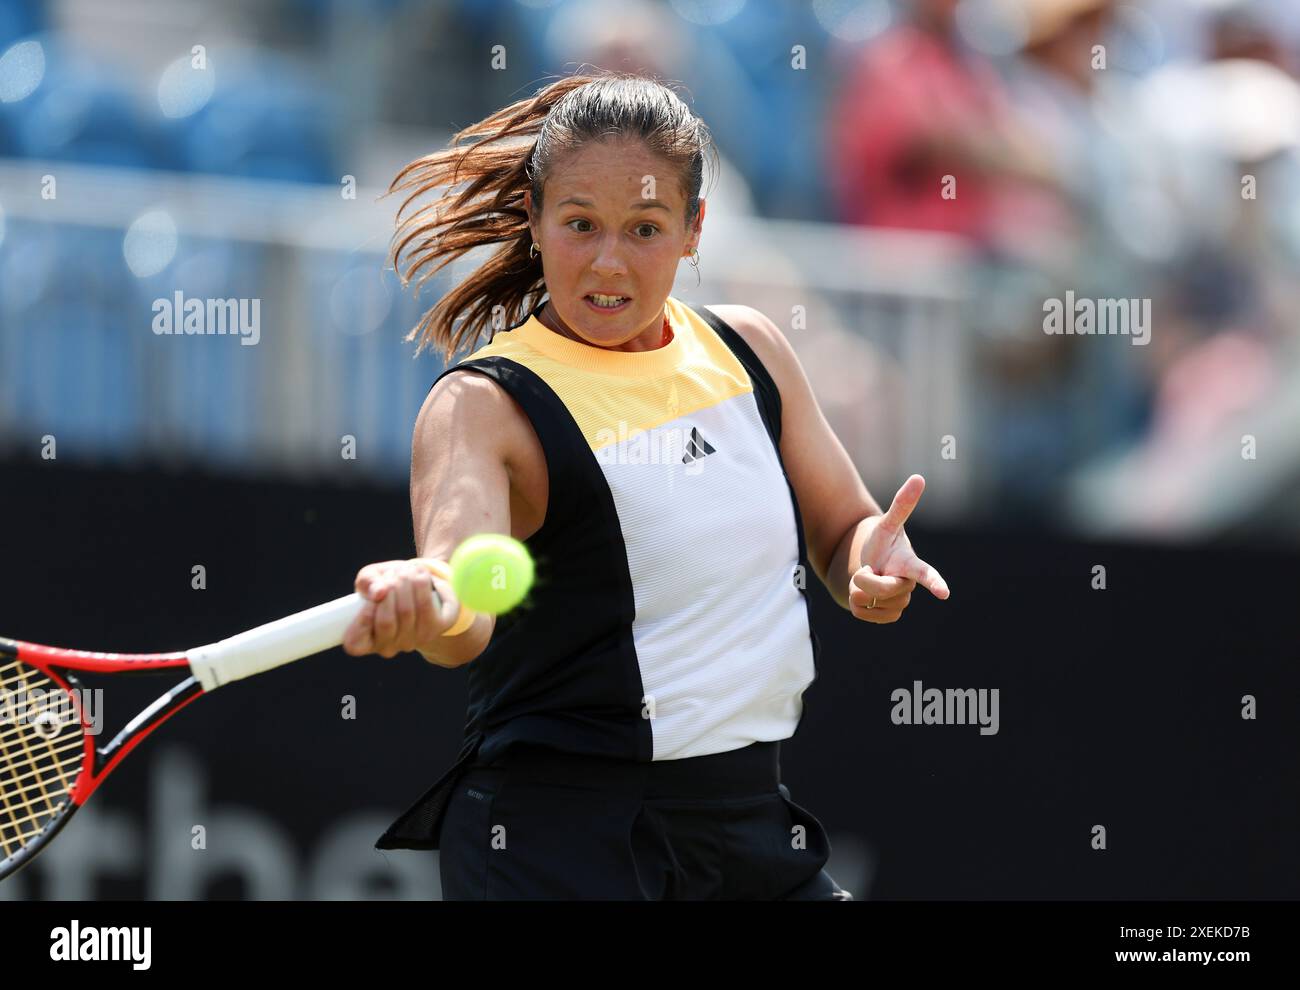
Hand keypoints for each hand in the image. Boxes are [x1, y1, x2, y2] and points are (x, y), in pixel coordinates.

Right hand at [342, 559, 458, 657]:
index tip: (371, 595)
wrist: (417, 584)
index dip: (361, 618)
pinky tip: (422, 577)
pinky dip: (424, 585)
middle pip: (386, 622)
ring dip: (406, 583)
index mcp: (365, 642)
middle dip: (388, 590)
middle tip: (391, 573)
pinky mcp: (439, 627)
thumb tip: (379, 592)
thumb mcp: (370, 579)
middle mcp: (389, 648)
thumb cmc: (385, 584)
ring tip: (406, 570)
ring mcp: (414, 641)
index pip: (355, 643)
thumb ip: (368, 583)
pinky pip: (428, 607)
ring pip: (408, 612)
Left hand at [849, 474, 949, 623]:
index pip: (925, 574)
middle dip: (865, 578)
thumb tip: (919, 477)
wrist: (871, 567)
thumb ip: (902, 504)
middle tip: (868, 569)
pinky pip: (861, 613)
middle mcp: (909, 587)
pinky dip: (855, 603)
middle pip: (881, 589)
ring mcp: (899, 604)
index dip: (934, 582)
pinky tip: (864, 596)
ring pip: (869, 602)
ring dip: (858, 590)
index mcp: (912, 565)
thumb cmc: (882, 544)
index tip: (944, 593)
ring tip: (869, 581)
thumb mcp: (887, 524)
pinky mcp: (887, 616)